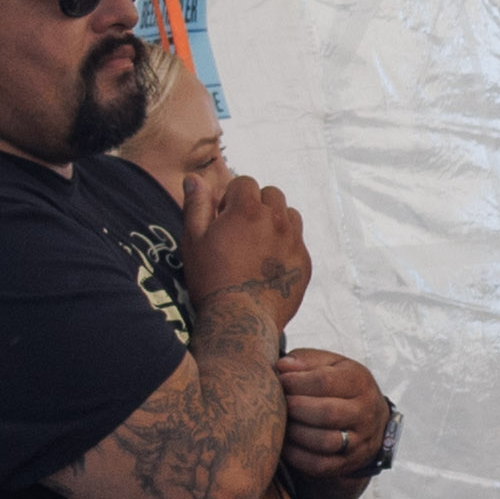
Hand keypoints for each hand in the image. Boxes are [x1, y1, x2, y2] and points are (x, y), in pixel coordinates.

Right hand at [178, 163, 308, 325]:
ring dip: (275, 221)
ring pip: (289, 215)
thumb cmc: (211, 279)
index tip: (223, 218)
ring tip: (257, 245)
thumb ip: (196, 205)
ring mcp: (295, 241)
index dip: (231, 198)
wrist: (241, 319)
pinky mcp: (305, 262)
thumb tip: (194, 178)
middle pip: (271, 195)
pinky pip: (298, 242)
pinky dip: (286, 245)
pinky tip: (268, 265)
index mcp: (248, 210)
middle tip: (240, 231)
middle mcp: (277, 220)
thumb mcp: (194, 240)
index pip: (245, 182)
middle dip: (256, 205)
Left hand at [278, 350, 391, 478]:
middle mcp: (365, 411)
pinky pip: (320, 465)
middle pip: (328, 413)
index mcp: (360, 381)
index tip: (280, 380)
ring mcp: (360, 440)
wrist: (368, 418)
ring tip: (281, 424)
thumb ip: (304, 361)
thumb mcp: (328, 364)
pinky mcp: (348, 462)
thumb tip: (282, 367)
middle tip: (279, 404)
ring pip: (326, 442)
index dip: (296, 382)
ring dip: (296, 433)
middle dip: (296, 408)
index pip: (325, 381)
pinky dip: (297, 456)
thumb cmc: (338, 385)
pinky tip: (285, 444)